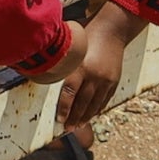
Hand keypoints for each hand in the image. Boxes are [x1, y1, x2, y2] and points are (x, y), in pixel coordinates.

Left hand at [58, 6, 136, 126]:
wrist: (112, 30)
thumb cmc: (88, 36)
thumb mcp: (73, 49)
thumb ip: (63, 63)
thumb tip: (44, 72)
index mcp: (81, 67)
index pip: (69, 93)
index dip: (64, 108)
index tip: (59, 119)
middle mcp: (94, 76)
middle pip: (82, 103)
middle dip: (74, 117)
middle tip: (66, 128)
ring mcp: (106, 80)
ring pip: (94, 104)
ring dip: (85, 117)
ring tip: (77, 126)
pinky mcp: (114, 81)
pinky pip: (104, 100)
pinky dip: (97, 109)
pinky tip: (90, 115)